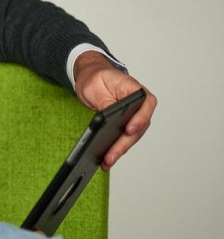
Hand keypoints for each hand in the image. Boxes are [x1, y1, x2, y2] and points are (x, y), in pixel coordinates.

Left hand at [72, 51, 156, 168]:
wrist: (92, 77)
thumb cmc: (95, 78)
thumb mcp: (94, 86)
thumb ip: (104, 101)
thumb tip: (107, 118)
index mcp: (135, 89)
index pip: (146, 104)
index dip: (140, 118)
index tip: (129, 129)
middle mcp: (140, 104)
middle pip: (138, 126)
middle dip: (124, 143)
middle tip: (110, 156)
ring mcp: (135, 115)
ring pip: (132, 136)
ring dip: (120, 150)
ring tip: (106, 162)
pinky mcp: (127, 124)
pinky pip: (124, 138)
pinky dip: (116, 149)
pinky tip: (106, 159)